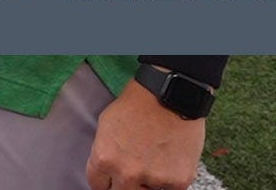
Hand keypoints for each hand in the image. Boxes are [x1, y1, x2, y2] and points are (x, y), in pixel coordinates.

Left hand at [85, 80, 205, 189]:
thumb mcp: (106, 126)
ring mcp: (153, 179)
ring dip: (148, 183)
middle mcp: (127, 173)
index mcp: (104, 159)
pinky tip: (169, 161)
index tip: (111, 178)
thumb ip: (104, 152)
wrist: (170, 95)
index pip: (97, 185)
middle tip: (133, 170)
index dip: (105, 180)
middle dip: (124, 184)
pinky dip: (169, 179)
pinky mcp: (178, 181)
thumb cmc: (137, 104)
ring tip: (154, 161)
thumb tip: (105, 171)